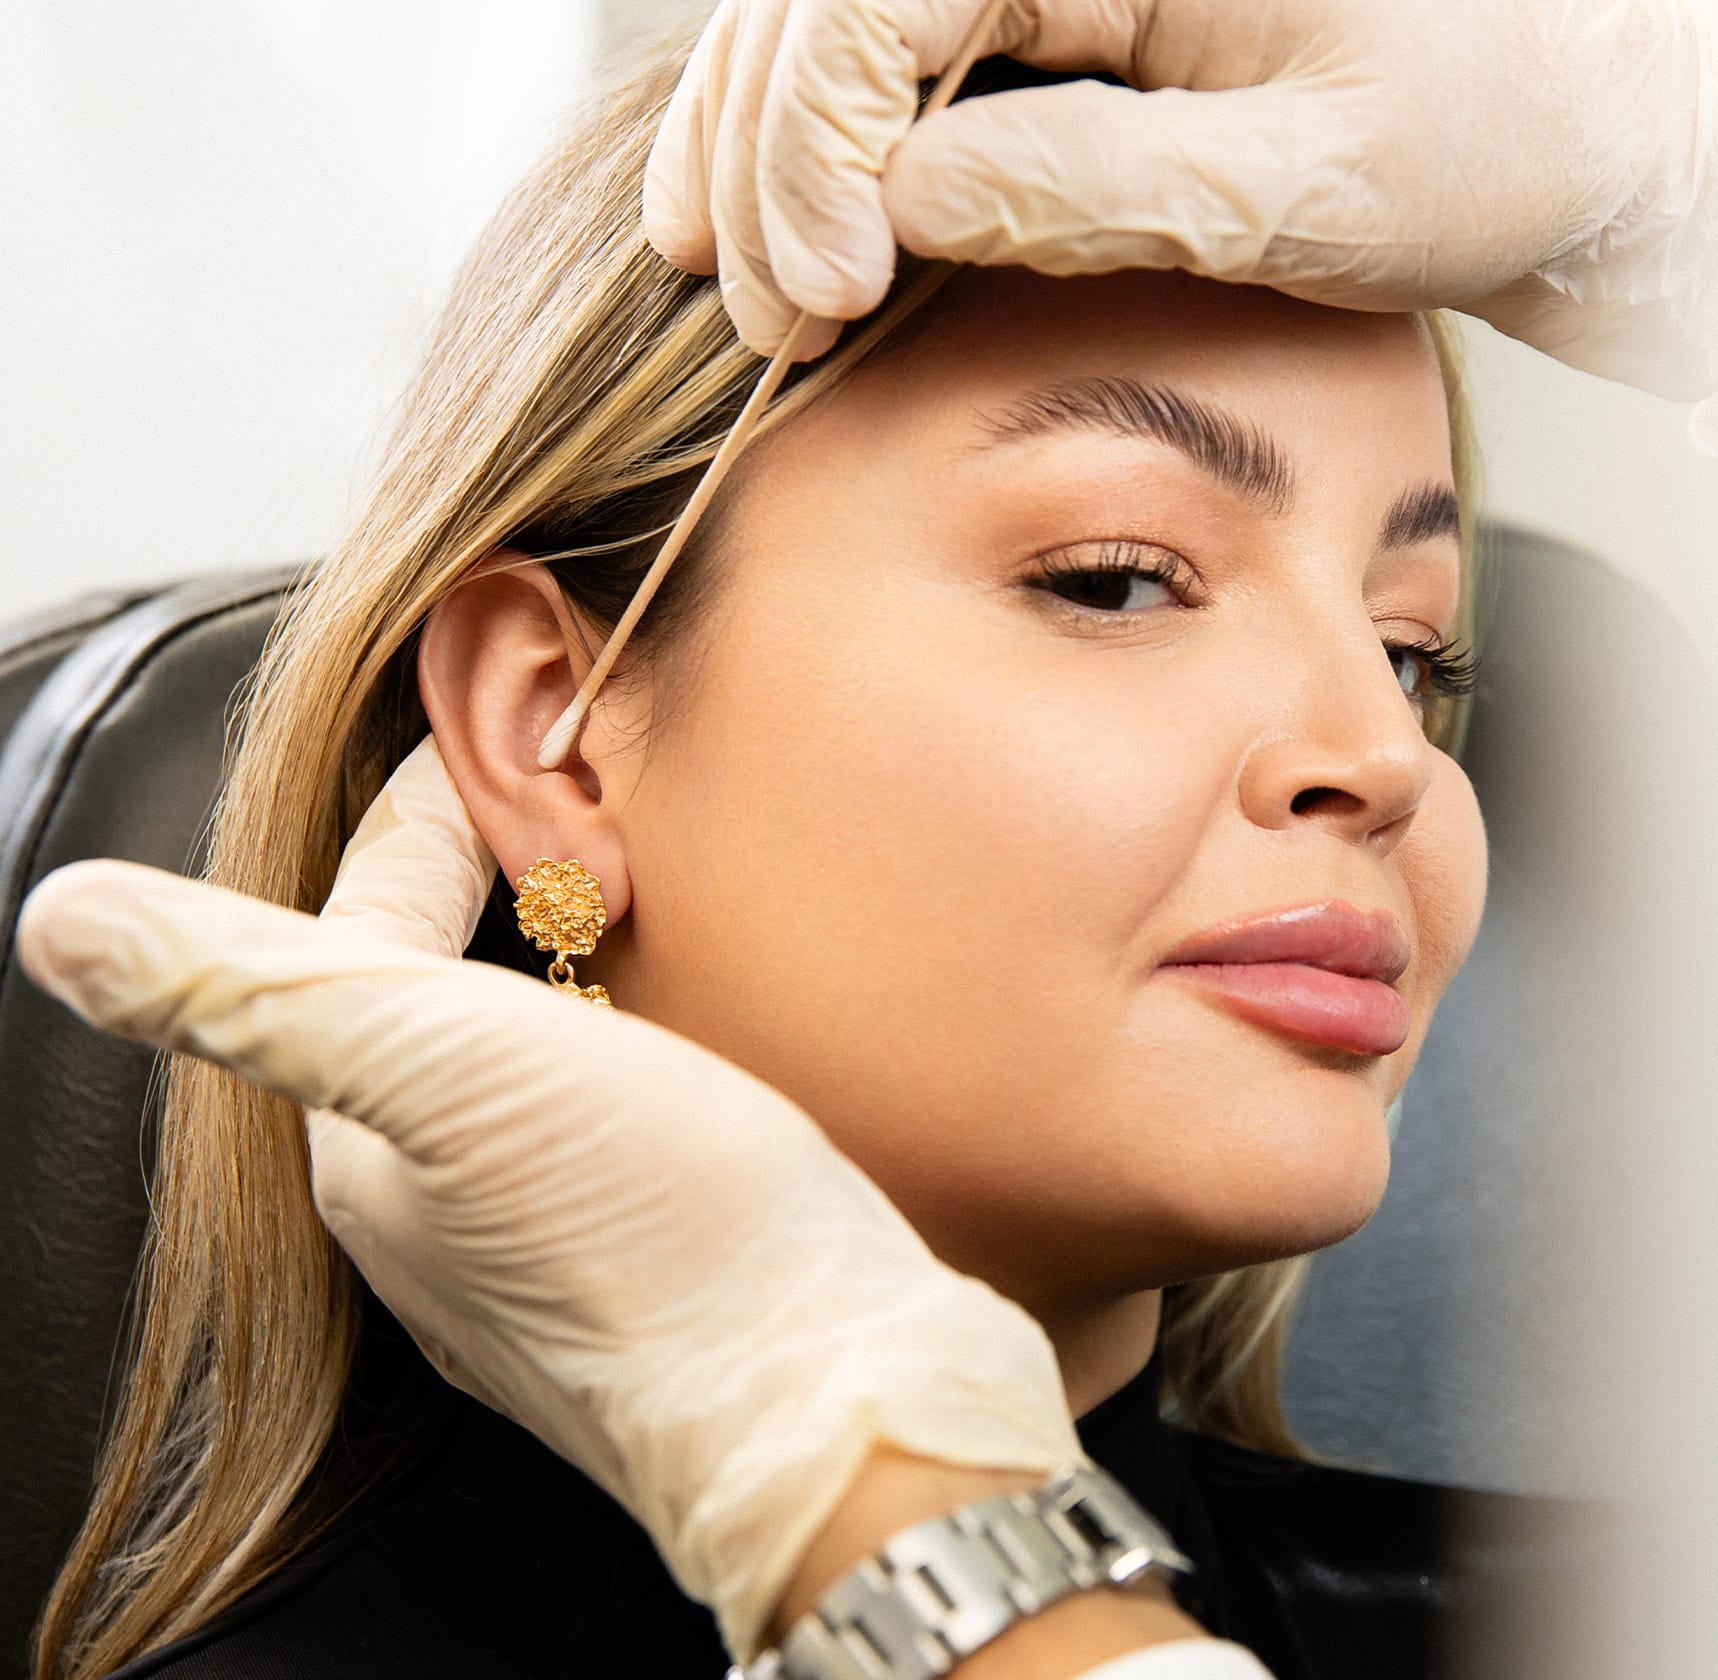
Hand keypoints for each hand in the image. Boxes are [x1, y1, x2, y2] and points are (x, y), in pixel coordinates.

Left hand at [14, 737, 1081, 1662]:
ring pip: (515, 1030)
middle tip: (575, 773)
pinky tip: (676, 995)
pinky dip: (617, 1006)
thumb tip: (61, 918)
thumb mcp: (448, 1078)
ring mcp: (533, 1226)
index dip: (435, 802)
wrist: (824, 1402)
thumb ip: (258, 989)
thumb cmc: (654, 1241)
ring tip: (627, 859)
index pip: (370, 915)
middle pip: (430, 974)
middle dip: (489, 863)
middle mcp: (430, 1193)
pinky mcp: (636, 1237)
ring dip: (554, 936)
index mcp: (364, 1145)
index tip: (514, 713)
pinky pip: (594, 1080)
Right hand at [644, 0, 1717, 406]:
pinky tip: (784, 217)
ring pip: (834, 15)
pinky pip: (895, 46)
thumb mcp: (1301, 187)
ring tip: (722, 266)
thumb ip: (1094, 185)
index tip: (824, 299)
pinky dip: (818, 132)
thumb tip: (900, 207)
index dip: (817, 146)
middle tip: (769, 323)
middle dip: (770, 159)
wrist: (1571, 116)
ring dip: (761, 141)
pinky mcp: (1061, 4)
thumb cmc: (1481, 135)